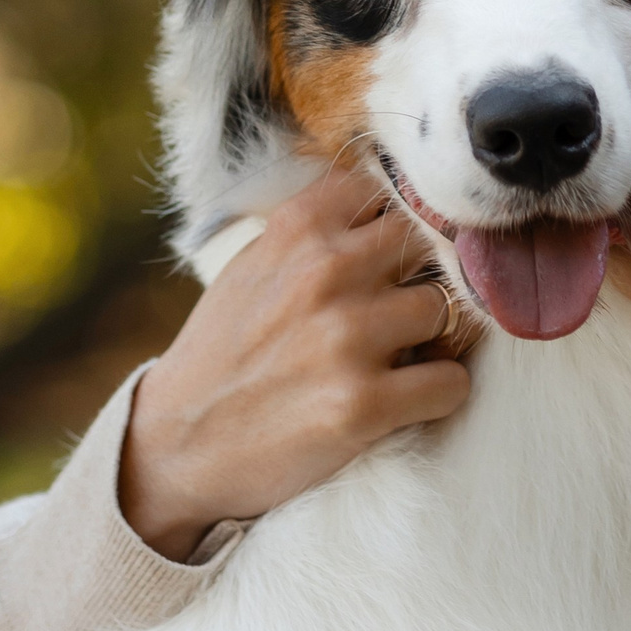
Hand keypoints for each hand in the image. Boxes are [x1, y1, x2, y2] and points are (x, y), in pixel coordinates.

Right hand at [118, 166, 469, 558]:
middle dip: (430, 278)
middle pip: (433, 245)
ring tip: (403, 359)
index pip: (395, 189)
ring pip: (449, 311)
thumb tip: (395, 207)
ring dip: (437, 339)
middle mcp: (326, 271)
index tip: (397, 256)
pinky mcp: (363, 403)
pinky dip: (439, 393)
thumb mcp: (256, 262)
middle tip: (410, 312)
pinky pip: (452, 382)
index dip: (406, 224)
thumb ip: (319, 230)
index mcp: (299, 227)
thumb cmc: (226, 351)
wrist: (178, 441)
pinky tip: (407, 399)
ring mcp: (347, 337)